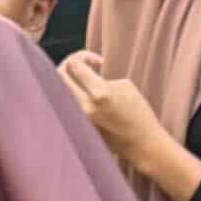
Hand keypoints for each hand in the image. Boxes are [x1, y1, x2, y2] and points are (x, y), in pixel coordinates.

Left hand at [57, 51, 166, 171]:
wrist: (142, 143)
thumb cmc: (138, 112)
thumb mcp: (124, 86)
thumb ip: (99, 77)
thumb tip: (82, 74)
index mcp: (99, 93)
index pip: (74, 65)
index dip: (83, 56)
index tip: (98, 62)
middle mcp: (84, 107)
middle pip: (59, 76)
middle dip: (69, 65)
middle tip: (82, 66)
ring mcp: (78, 119)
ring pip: (57, 91)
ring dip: (67, 81)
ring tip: (83, 81)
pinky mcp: (78, 128)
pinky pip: (64, 105)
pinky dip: (70, 95)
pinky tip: (83, 94)